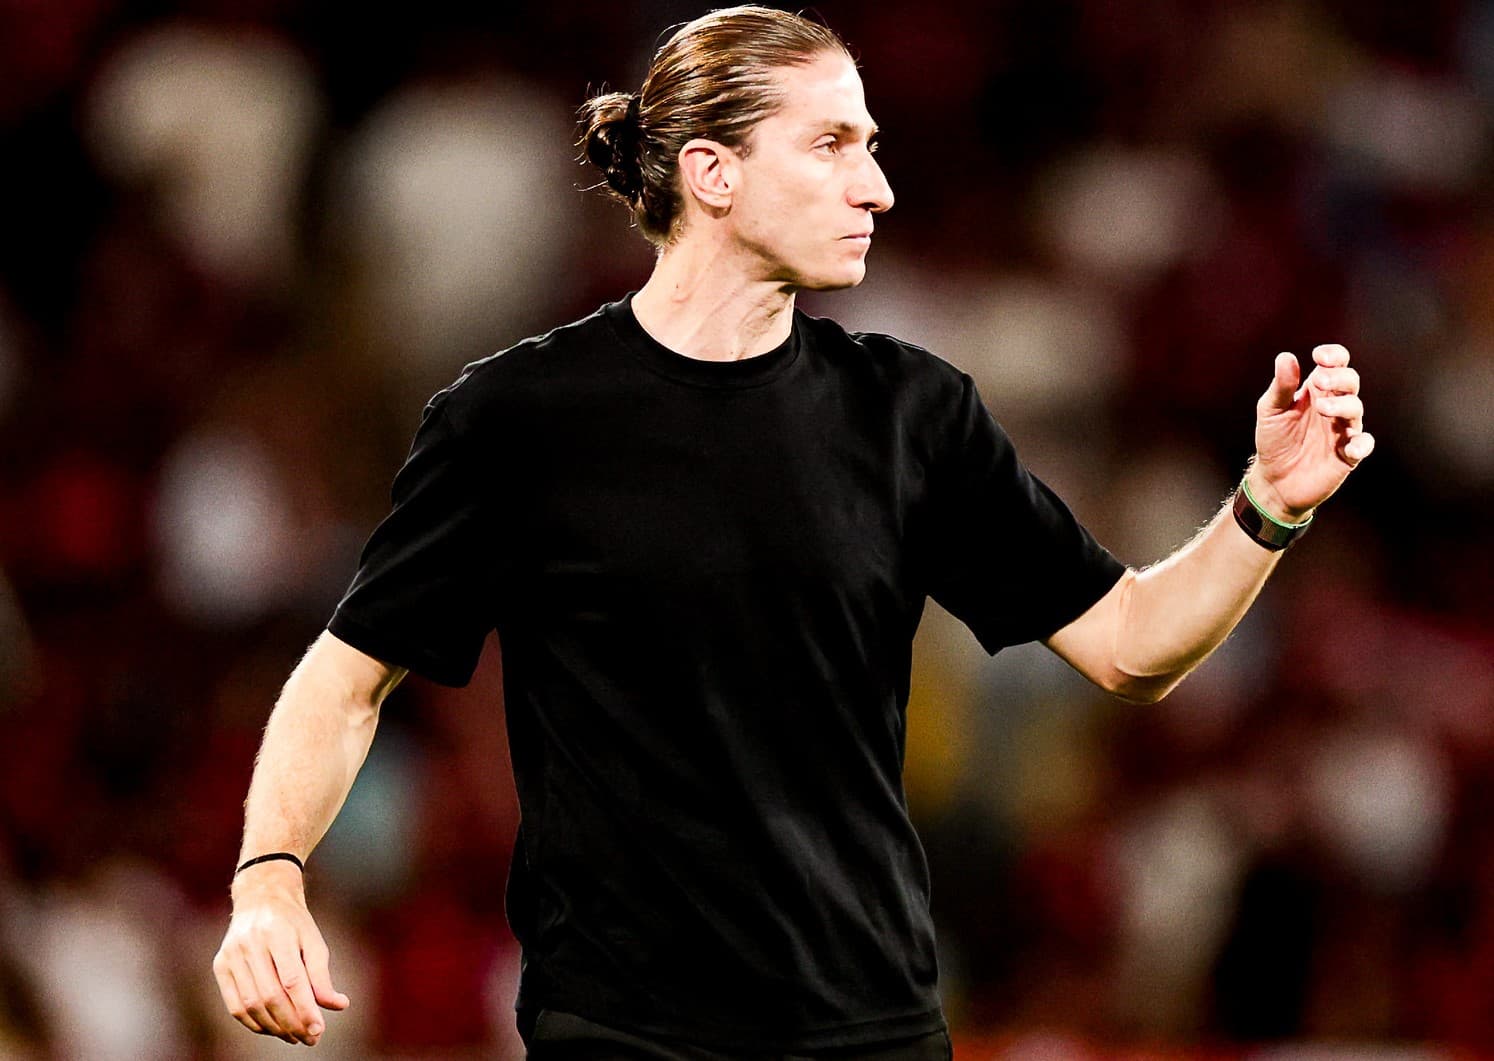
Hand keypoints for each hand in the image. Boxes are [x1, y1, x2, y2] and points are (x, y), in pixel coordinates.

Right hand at [212, 861, 349, 1045]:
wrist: (261, 897)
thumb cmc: (293, 922)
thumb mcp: (314, 940)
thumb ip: (322, 975)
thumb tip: (338, 1005)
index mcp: (277, 933)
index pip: (291, 980)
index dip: (305, 1009)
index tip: (319, 1029)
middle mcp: (250, 944)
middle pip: (270, 996)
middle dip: (291, 1023)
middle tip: (310, 1038)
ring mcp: (231, 955)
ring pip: (250, 1004)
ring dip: (274, 1027)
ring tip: (294, 1036)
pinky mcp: (220, 965)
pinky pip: (235, 1005)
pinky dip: (254, 1023)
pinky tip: (272, 1028)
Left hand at [1247, 344, 1373, 521]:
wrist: (1275, 480)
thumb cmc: (1274, 441)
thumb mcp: (1271, 411)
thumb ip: (1281, 386)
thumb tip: (1286, 357)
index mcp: (1317, 391)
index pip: (1336, 364)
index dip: (1334, 356)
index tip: (1319, 357)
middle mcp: (1334, 406)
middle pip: (1350, 382)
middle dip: (1339, 377)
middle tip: (1319, 381)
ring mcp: (1343, 429)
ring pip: (1356, 409)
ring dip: (1343, 405)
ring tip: (1322, 408)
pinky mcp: (1348, 454)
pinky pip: (1364, 444)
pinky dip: (1361, 443)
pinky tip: (1348, 446)